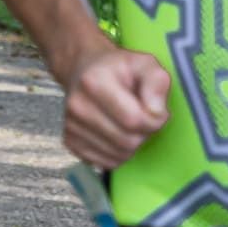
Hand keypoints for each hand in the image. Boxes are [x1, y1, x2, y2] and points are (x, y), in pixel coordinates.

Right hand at [63, 43, 170, 168]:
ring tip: (130, 124)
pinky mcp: (70, 143)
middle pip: (127, 142)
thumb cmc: (118, 68)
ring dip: (133, 145)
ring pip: (119, 156)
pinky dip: (119, 154)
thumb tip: (156, 114)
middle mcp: (77, 106)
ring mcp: (70, 126)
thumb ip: (157, 83)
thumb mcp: (145, 63)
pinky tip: (117, 133)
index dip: (155, 121)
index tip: (157, 111)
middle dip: (145, 134)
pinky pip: (106, 163)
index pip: (134, 120)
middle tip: (144, 118)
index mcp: (94, 82)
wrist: (84, 70)